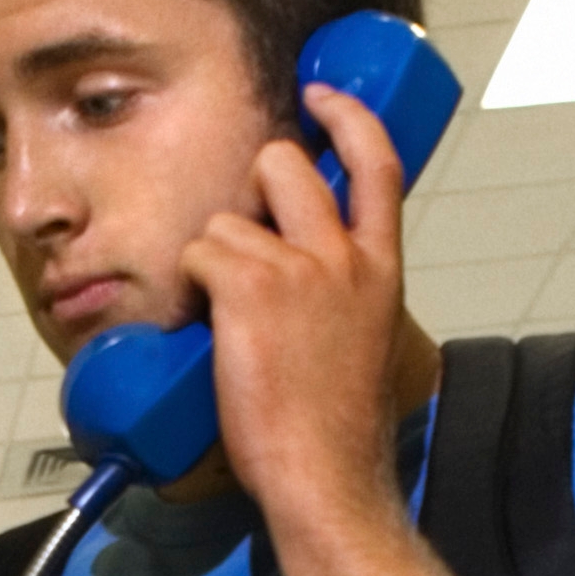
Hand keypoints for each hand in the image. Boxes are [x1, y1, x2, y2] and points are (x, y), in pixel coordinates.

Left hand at [186, 81, 419, 545]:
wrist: (328, 478)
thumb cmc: (340, 431)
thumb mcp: (366, 342)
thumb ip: (346, 294)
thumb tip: (307, 280)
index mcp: (383, 269)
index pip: (378, 163)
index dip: (347, 117)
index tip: (320, 97)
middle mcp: (346, 255)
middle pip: (285, 163)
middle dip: (252, 186)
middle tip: (241, 237)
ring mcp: (299, 267)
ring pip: (228, 216)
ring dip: (215, 259)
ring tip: (229, 319)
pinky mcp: (249, 286)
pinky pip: (199, 253)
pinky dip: (191, 288)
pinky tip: (210, 329)